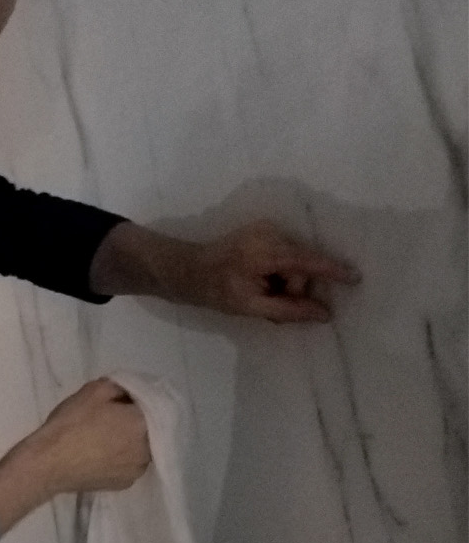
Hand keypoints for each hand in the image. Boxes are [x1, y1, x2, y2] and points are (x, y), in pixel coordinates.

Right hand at [31, 377, 150, 494]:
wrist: (49, 463)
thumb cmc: (72, 423)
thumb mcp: (94, 390)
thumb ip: (119, 385)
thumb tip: (128, 393)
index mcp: (143, 423)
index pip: (150, 406)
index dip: (134, 401)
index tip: (120, 400)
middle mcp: (148, 449)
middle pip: (148, 429)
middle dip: (134, 423)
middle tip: (112, 419)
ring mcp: (137, 470)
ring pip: (140, 449)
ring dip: (129, 442)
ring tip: (106, 439)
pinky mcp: (124, 484)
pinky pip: (129, 465)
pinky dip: (121, 459)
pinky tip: (103, 455)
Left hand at [185, 219, 360, 322]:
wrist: (186, 270)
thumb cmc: (214, 292)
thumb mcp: (251, 307)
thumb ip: (288, 310)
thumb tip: (325, 314)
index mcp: (266, 251)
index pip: (308, 261)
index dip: (333, 270)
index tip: (356, 277)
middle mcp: (270, 233)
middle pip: (301, 265)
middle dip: (294, 288)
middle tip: (272, 306)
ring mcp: (266, 229)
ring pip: (294, 261)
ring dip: (285, 282)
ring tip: (263, 295)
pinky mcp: (263, 230)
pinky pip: (284, 255)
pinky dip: (280, 272)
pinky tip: (263, 283)